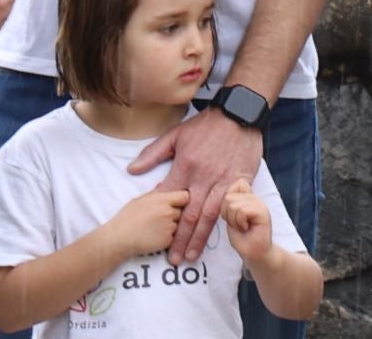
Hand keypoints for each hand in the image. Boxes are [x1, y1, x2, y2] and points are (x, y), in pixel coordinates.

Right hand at [102, 189, 189, 259]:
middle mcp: (169, 213)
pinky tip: (154, 236)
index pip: (186, 196)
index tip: (178, 202)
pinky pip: (174, 237)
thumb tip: (165, 185)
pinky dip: (167, 237)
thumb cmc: (127, 218)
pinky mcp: (168, 241)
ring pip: (179, 224)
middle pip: (183, 211)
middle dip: (176, 213)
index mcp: (162, 200)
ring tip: (155, 227)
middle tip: (161, 217)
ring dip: (172, 225)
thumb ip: (157, 192)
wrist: (119, 239)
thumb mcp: (141, 199)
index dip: (183, 199)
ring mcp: (169, 227)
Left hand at [129, 107, 263, 264]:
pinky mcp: (240, 181)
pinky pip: (232, 206)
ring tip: (192, 255)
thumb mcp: (176, 134)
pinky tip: (221, 238)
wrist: (240, 113)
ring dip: (200, 238)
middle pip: (190, 215)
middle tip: (173, 259)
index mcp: (186, 166)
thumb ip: (153, 154)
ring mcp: (223, 181)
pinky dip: (225, 223)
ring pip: (210, 216)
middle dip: (180, 239)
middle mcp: (204, 177)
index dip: (162, 218)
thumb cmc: (206, 125)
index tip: (154, 235)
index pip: (170, 199)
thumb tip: (131, 170)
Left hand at [222, 178, 273, 261]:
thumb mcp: (231, 216)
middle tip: (239, 224)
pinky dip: (240, 223)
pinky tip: (247, 228)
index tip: (233, 217)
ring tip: (243, 227)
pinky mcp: (263, 211)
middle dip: (228, 214)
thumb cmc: (241, 236)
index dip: (226, 204)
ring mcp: (260, 202)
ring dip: (234, 220)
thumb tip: (227, 193)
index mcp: (247, 196)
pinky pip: (242, 211)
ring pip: (233, 204)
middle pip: (228, 196)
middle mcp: (254, 196)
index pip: (233, 185)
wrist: (254, 252)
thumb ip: (231, 202)